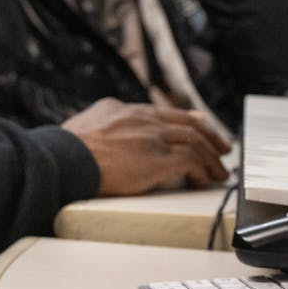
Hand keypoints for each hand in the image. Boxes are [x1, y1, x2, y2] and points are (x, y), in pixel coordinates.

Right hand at [62, 98, 231, 194]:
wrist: (64, 158)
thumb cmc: (66, 150)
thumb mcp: (84, 125)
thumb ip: (101, 125)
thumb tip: (101, 133)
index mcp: (122, 109)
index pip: (163, 111)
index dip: (187, 119)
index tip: (200, 124)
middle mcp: (141, 117)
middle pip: (187, 121)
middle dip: (210, 135)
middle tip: (223, 148)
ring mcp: (151, 136)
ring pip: (195, 140)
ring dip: (211, 158)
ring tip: (219, 172)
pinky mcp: (157, 158)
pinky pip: (191, 161)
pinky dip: (202, 170)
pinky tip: (203, 179)